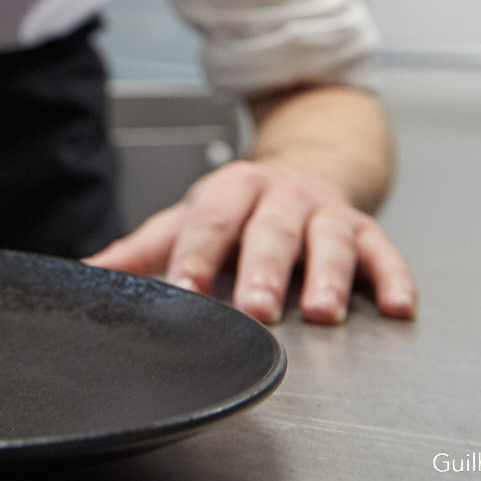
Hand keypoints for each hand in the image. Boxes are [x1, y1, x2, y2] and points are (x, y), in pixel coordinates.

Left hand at [85, 158, 416, 323]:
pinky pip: (385, 253)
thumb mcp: (188, 218)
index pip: (209, 222)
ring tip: (321, 312)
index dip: (195, 256)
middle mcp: (280, 197)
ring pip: (329, 242)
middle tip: (256, 310)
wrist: (306, 168)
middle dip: (263, 272)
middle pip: (271, 232)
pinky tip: (396, 306)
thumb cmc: (239, 207)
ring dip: (327, 277)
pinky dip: (394, 279)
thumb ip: (141, 250)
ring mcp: (326, 213)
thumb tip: (85, 273)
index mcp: (230, 189)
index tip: (183, 289)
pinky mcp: (368, 231)